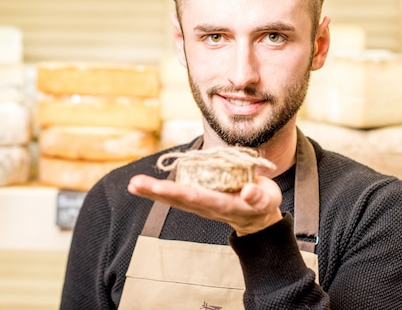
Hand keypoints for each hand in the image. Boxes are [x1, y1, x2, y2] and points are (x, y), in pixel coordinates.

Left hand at [127, 174, 282, 235]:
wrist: (259, 217)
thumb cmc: (263, 205)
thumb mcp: (267, 200)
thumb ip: (258, 197)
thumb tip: (247, 191)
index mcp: (223, 204)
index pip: (197, 197)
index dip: (177, 192)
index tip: (159, 188)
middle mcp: (207, 205)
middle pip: (179, 199)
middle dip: (157, 192)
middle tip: (136, 184)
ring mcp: (201, 203)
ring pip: (174, 197)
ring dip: (153, 192)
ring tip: (134, 185)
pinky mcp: (199, 198)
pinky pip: (177, 193)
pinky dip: (160, 190)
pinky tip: (144, 185)